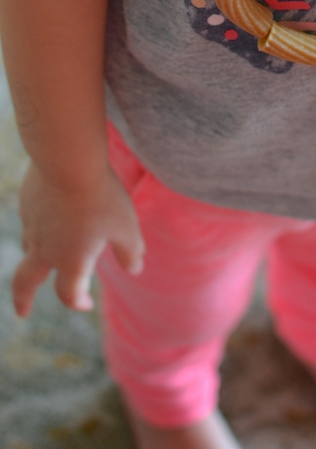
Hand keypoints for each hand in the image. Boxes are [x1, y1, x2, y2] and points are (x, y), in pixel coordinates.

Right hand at [12, 162, 144, 316]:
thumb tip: (135, 270)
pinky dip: (39, 226)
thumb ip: (131, 252)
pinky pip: (30, 221)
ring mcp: (32, 226)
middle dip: (23, 300)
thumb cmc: (101, 197)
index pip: (69, 294)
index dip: (79, 302)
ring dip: (35, 258)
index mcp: (71, 261)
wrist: (68, 160)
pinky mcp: (27, 203)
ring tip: (46, 255)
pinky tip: (49, 214)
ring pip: (28, 249)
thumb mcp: (126, 227)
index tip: (86, 303)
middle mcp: (46, 249)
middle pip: (25, 283)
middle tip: (23, 311)